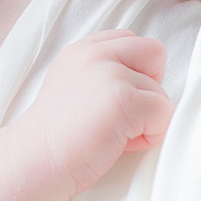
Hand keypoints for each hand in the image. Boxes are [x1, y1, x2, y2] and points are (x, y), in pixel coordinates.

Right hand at [23, 30, 172, 195]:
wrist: (37, 161)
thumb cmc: (57, 138)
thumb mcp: (72, 86)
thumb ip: (101, 72)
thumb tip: (143, 78)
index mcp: (81, 51)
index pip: (129, 38)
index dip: (133, 70)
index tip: (112, 99)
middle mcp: (96, 55)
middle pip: (154, 53)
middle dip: (150, 85)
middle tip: (124, 113)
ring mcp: (111, 75)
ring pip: (160, 93)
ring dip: (146, 120)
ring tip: (113, 135)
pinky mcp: (125, 100)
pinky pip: (164, 113)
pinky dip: (151, 135)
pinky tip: (121, 143)